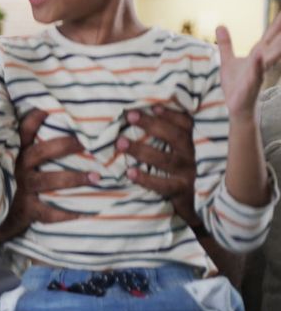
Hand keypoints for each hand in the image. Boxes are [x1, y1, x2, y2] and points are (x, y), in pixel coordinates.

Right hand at [0, 109, 91, 240]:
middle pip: (44, 152)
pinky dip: (68, 214)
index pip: (22, 132)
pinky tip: (86, 213)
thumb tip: (30, 131)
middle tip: (88, 142)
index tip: (49, 109)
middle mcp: (17, 169)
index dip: (35, 119)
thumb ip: (14, 152)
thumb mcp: (0, 165)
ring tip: (96, 177)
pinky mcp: (26, 210)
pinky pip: (51, 212)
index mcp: (12, 156)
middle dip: (68, 145)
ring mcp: (22, 189)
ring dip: (76, 178)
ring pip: (52, 180)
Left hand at [121, 106, 199, 225]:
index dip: (171, 113)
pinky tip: (129, 173)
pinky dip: (146, 179)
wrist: (190, 203)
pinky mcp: (182, 192)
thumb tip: (134, 112)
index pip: (186, 123)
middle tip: (129, 116)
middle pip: (176, 137)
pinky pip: (164, 185)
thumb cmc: (172, 168)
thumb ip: (162, 132)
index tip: (152, 106)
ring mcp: (188, 174)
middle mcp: (191, 155)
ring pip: (167, 160)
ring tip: (120, 143)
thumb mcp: (171, 148)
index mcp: (189, 141)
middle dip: (152, 125)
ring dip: (142, 150)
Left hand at [218, 16, 280, 118]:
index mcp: (258, 54)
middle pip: (276, 42)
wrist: (237, 107)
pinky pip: (255, 72)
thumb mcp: (228, 60)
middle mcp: (262, 61)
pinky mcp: (252, 83)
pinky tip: (258, 55)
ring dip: (278, 45)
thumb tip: (220, 26)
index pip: (270, 35)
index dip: (278, 23)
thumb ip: (226, 44)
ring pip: (271, 56)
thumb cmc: (236, 85)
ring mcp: (259, 71)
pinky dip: (257, 64)